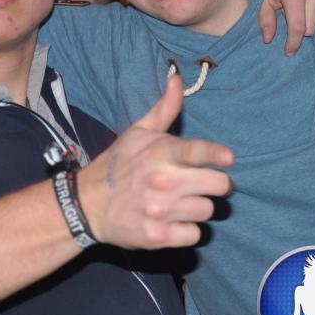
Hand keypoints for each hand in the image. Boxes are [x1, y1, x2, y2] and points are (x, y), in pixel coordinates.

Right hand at [79, 74, 233, 248]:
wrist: (86, 204)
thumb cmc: (118, 164)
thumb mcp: (139, 132)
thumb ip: (165, 108)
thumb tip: (178, 77)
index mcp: (161, 153)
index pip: (195, 151)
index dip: (215, 154)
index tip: (228, 158)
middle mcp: (163, 182)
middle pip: (218, 185)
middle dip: (216, 183)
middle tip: (204, 182)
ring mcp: (161, 211)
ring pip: (208, 210)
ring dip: (199, 206)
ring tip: (181, 201)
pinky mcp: (158, 237)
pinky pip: (195, 234)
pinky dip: (188, 229)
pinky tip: (174, 219)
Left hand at [260, 0, 314, 54]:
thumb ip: (265, 19)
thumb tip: (268, 39)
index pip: (298, 27)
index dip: (293, 43)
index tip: (288, 52)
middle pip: (311, 27)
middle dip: (298, 31)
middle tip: (286, 22)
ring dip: (307, 20)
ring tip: (294, 9)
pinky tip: (305, 4)